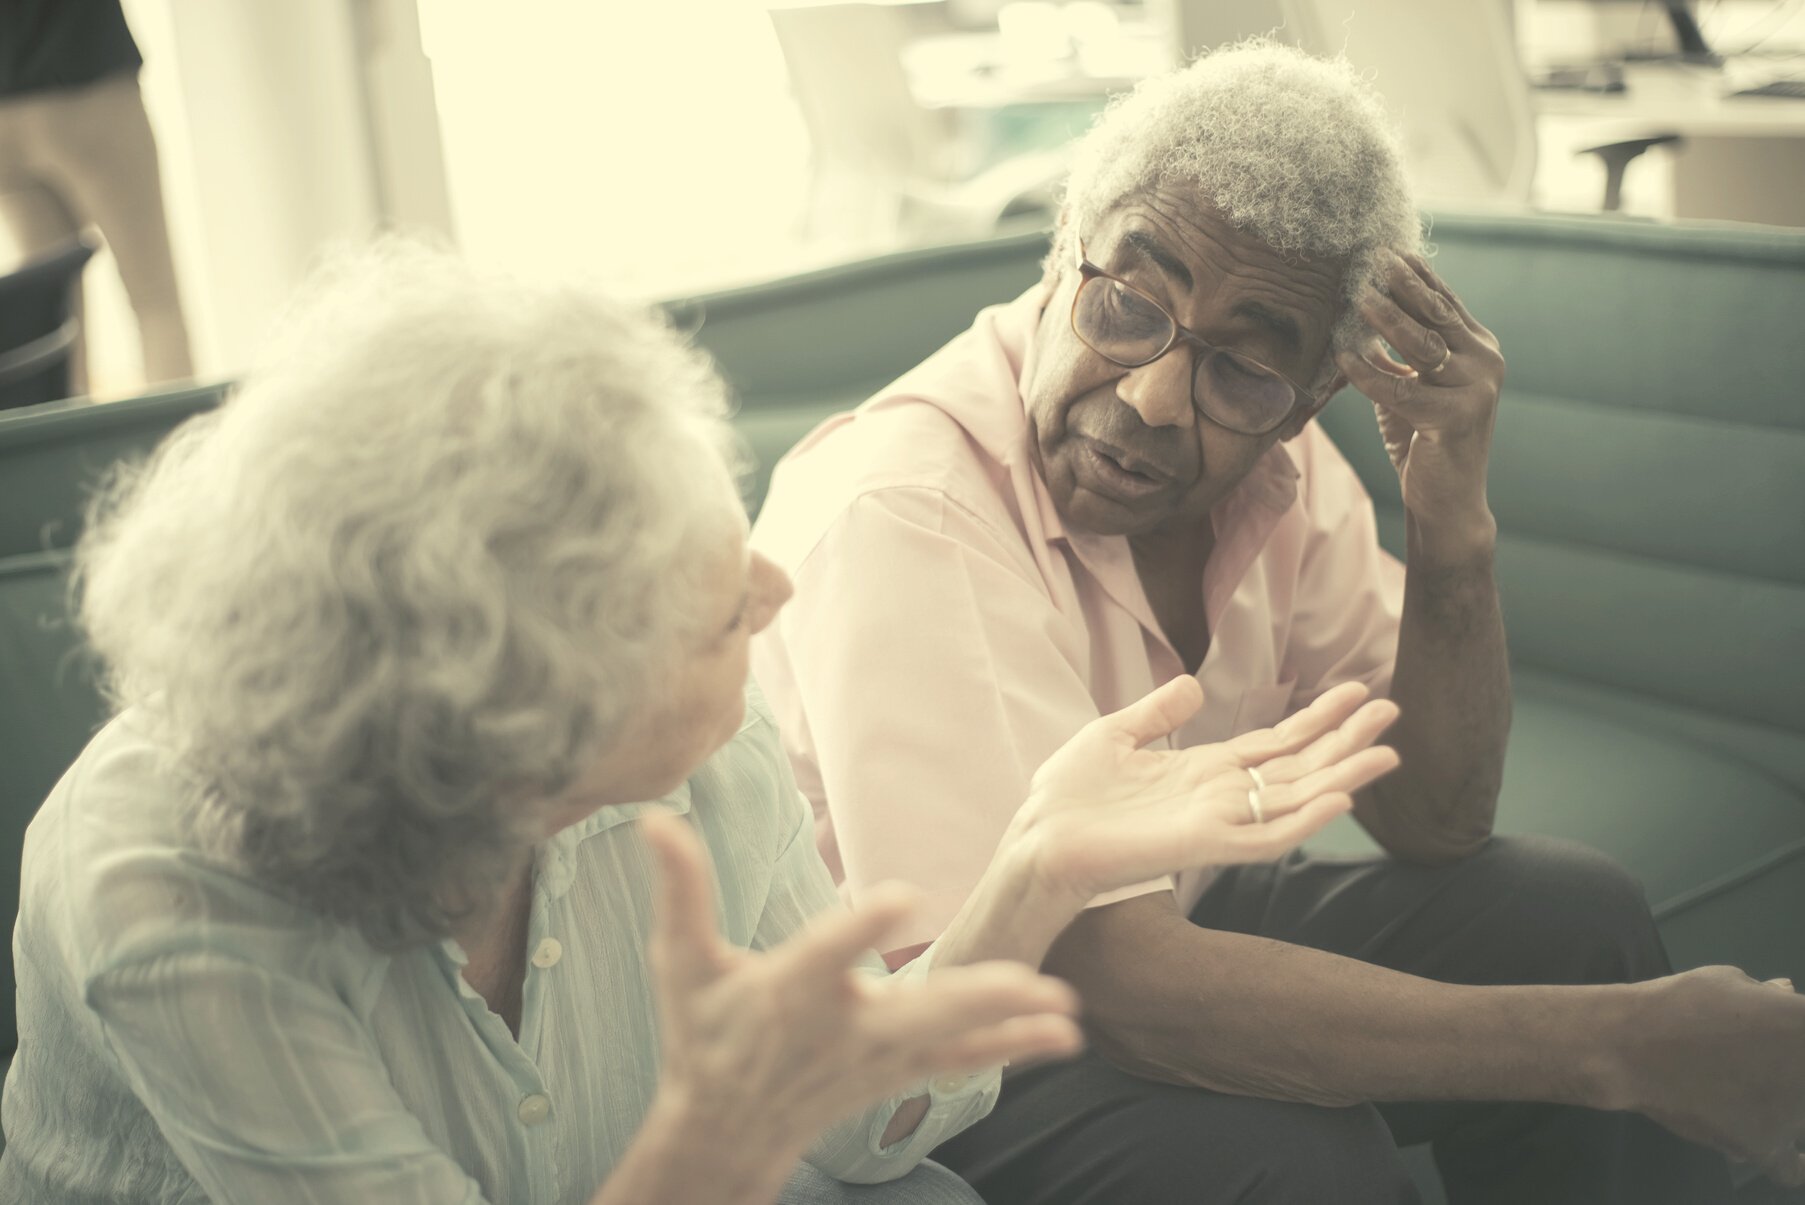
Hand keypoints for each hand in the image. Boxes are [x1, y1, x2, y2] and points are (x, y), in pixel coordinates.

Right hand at [638, 813, 1082, 1162]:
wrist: (724, 1126)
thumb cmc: (702, 1034)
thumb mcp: (680, 963)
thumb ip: (680, 889)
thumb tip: (652, 816)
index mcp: (789, 994)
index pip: (826, 955)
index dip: (861, 928)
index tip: (900, 895)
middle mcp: (840, 1030)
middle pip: (913, 1015)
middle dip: (971, 999)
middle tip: (1025, 980)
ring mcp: (875, 1058)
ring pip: (950, 1042)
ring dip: (1009, 1024)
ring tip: (1065, 1010)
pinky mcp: (896, 1074)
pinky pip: (962, 1064)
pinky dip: (1012, 1050)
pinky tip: (1063, 1038)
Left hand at [1007, 676, 1400, 901]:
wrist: (1037, 839)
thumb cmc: (1067, 797)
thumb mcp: (1114, 735)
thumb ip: (1158, 712)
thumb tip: (1195, 687)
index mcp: (1203, 771)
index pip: (1276, 744)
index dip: (1317, 719)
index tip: (1358, 690)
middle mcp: (1220, 798)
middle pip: (1299, 767)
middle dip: (1345, 739)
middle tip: (1393, 709)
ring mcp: (1216, 823)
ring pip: (1295, 800)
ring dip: (1342, 776)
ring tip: (1387, 751)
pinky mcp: (1202, 846)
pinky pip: (1264, 837)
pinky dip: (1302, 821)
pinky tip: (1338, 800)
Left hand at [1334, 251, 1505, 546]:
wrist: (1447, 501)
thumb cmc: (1423, 441)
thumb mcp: (1411, 387)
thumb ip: (1397, 355)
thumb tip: (1361, 313)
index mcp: (1479, 349)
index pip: (1444, 301)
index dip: (1416, 275)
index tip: (1386, 249)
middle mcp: (1486, 362)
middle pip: (1436, 314)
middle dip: (1402, 285)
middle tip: (1372, 259)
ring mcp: (1476, 389)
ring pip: (1422, 345)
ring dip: (1387, 318)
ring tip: (1358, 296)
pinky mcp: (1455, 419)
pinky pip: (1401, 388)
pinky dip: (1368, 372)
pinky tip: (1343, 355)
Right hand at [1616, 966, 1804, 1186]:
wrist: (1631, 1045)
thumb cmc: (1677, 1003)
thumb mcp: (1724, 981)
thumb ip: (1763, 993)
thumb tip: (1783, 992)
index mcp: (1803, 1026)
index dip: (1793, 1039)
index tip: (1779, 1041)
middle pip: (1802, 1077)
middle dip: (1789, 1071)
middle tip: (1764, 1067)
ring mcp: (1791, 1113)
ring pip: (1800, 1118)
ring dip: (1786, 1108)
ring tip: (1755, 1096)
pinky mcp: (1763, 1145)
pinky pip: (1793, 1168)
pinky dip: (1794, 1164)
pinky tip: (1789, 1155)